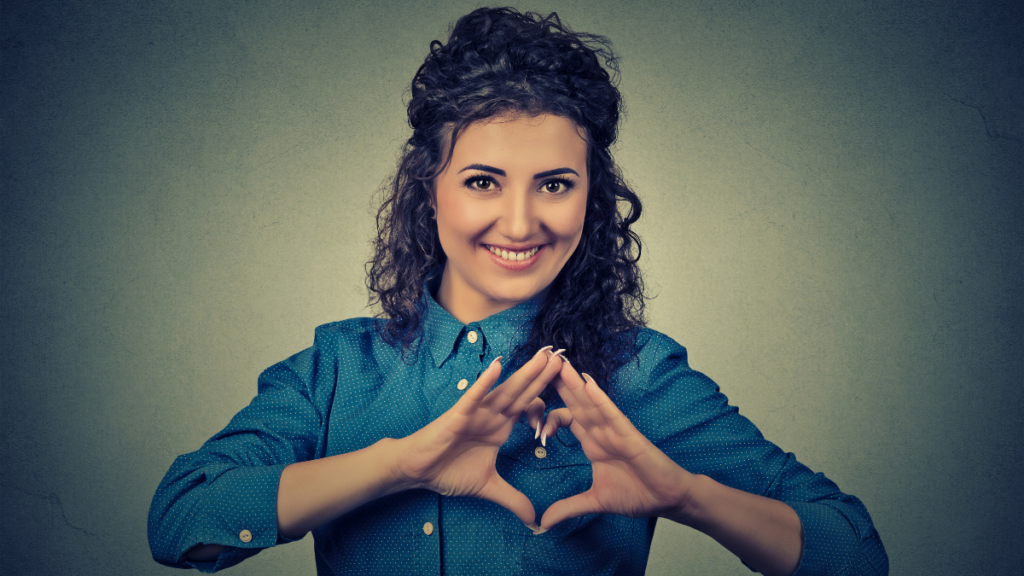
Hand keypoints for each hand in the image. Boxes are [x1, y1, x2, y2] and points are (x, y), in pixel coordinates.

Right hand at [396, 346, 561, 528]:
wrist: (417, 470)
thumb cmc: (448, 470)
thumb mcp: (489, 487)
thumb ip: (513, 500)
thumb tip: (534, 522)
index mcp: (501, 427)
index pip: (530, 409)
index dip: (548, 405)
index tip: (566, 402)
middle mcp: (492, 415)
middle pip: (523, 393)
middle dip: (544, 376)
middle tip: (565, 358)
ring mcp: (476, 412)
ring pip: (505, 390)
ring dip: (525, 373)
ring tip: (544, 356)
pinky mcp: (458, 414)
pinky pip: (474, 396)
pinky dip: (485, 382)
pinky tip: (498, 365)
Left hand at [538, 361, 696, 530]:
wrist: (666, 499)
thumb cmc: (637, 494)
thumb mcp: (595, 501)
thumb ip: (568, 508)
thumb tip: (543, 523)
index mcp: (592, 443)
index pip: (566, 420)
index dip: (548, 417)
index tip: (531, 422)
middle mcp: (601, 431)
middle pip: (575, 402)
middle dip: (559, 383)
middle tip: (541, 362)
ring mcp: (615, 430)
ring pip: (590, 402)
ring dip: (575, 382)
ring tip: (559, 363)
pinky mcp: (629, 434)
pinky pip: (611, 412)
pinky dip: (598, 398)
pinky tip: (586, 382)